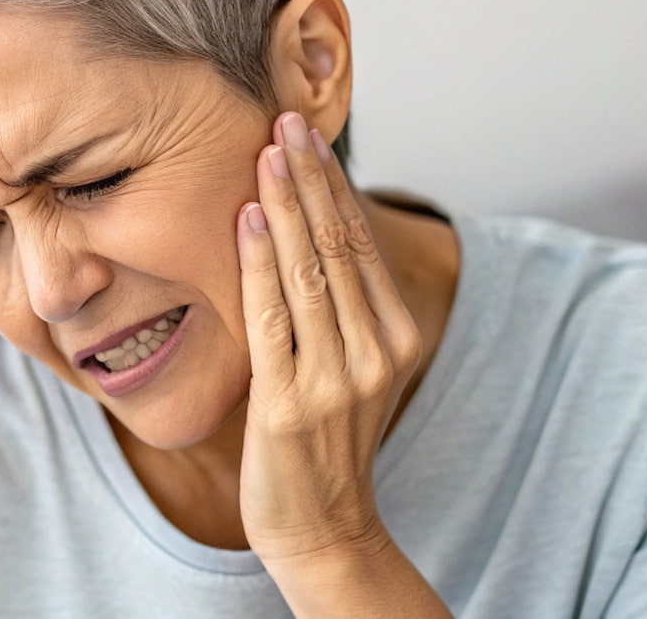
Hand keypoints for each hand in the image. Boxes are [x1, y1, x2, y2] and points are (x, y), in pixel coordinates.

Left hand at [236, 112, 421, 565]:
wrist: (320, 524)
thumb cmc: (324, 440)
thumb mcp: (347, 366)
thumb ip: (338, 308)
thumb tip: (305, 232)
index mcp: (396, 337)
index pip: (360, 245)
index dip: (332, 187)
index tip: (308, 138)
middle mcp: (376, 351)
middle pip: (340, 246)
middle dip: (310, 179)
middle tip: (286, 122)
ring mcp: (336, 376)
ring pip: (309, 270)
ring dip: (285, 204)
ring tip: (266, 152)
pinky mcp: (291, 400)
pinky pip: (272, 314)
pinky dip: (261, 261)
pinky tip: (250, 217)